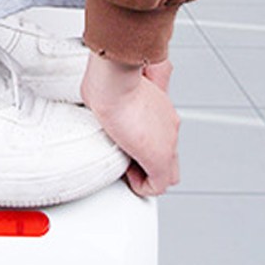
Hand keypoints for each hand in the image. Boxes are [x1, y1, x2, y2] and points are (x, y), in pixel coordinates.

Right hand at [80, 52, 179, 195]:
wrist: (114, 80)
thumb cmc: (107, 78)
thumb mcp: (109, 82)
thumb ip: (110, 90)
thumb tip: (94, 92)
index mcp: (159, 104)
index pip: (162, 131)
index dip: (144, 141)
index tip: (124, 140)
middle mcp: (168, 123)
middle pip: (170, 154)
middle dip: (148, 160)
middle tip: (127, 158)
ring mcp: (167, 140)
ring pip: (167, 171)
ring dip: (145, 173)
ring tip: (126, 168)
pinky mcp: (159, 158)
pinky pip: (157, 185)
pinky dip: (143, 186)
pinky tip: (128, 178)